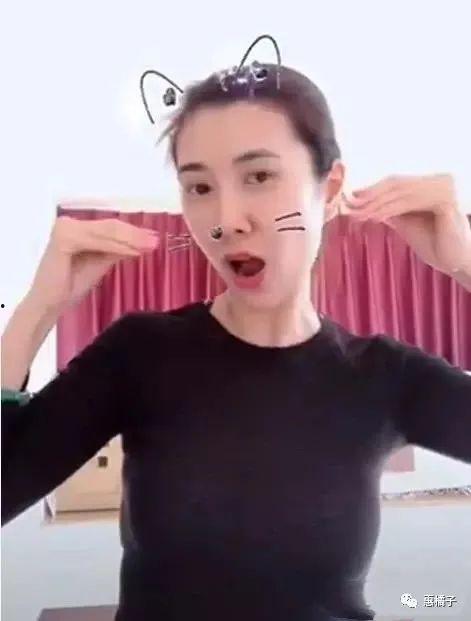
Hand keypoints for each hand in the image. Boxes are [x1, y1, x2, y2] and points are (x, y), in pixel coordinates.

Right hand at [27, 215, 158, 312]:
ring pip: (106, 232)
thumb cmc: (70, 285)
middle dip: (136, 235)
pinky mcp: (64, 238)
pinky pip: (97, 242)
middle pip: (110, 227)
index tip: (154, 239)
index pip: (110, 227)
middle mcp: (69, 223)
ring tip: (150, 245)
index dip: (134, 232)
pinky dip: (117, 247)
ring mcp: (66, 228)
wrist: (49, 303)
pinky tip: (133, 251)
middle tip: (156, 240)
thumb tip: (142, 243)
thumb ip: (117, 251)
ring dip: (131, 239)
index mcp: (77, 227)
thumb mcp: (100, 263)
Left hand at [343, 173, 470, 274]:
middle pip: (397, 184)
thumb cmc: (435, 244)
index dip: (372, 191)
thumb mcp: (406, 222)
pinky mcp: (446, 199)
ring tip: (357, 213)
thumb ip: (390, 209)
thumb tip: (363, 202)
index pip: (396, 183)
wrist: (457, 263)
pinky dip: (390, 209)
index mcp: (431, 182)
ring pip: (401, 193)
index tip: (350, 200)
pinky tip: (374, 217)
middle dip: (370, 196)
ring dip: (376, 204)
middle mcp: (440, 179)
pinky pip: (411, 203)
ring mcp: (446, 186)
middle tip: (348, 204)